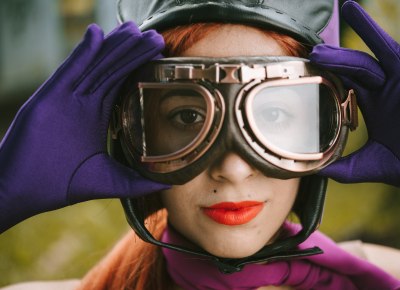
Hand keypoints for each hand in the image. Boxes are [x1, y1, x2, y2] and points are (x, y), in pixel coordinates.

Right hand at [0, 22, 167, 232]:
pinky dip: (82, 53)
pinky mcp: (48, 99)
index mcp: (95, 118)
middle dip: (131, 52)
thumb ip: (136, 182)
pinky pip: (69, 72)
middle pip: (110, 71)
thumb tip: (169, 185)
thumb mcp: (108, 181)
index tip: (157, 56)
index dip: (137, 69)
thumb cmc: (60, 186)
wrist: (21, 192)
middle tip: (154, 36)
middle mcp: (82, 104)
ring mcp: (65, 99)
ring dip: (113, 47)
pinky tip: (97, 35)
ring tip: (133, 30)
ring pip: (94, 67)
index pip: (120, 85)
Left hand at [309, 1, 399, 186]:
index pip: (347, 83)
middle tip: (315, 53)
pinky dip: (383, 37)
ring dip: (365, 34)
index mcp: (373, 105)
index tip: (308, 67)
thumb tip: (315, 170)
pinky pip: (399, 52)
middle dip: (337, 58)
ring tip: (349, 10)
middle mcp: (387, 88)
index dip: (329, 73)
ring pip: (380, 53)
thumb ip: (345, 168)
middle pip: (357, 67)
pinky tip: (365, 19)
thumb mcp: (374, 165)